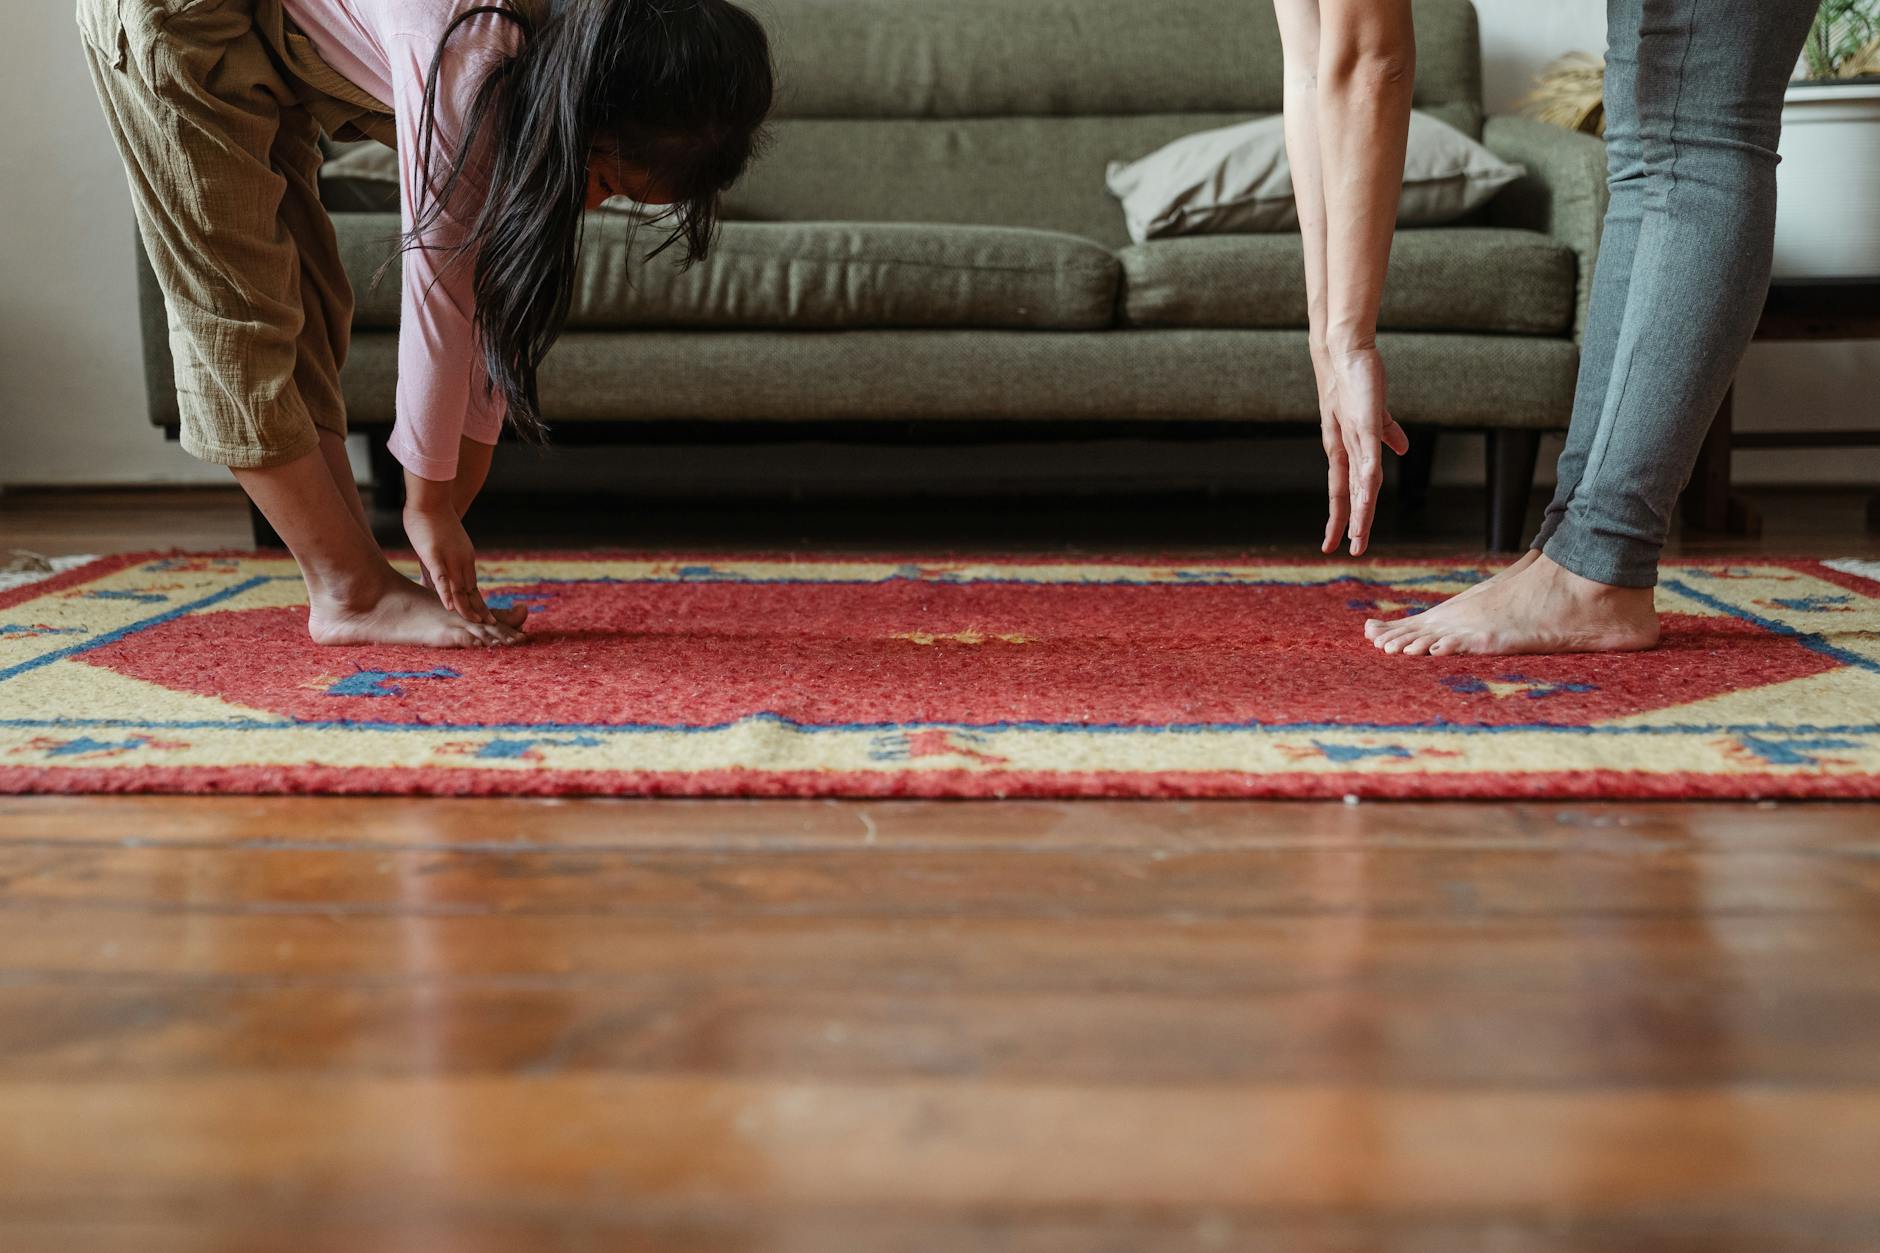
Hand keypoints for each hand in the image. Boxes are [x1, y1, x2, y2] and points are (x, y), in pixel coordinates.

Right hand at [402, 501, 494, 623]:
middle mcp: (460, 564)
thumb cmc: (435, 521)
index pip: (472, 590)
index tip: (487, 623)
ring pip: (460, 590)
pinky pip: (443, 579)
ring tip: (476, 625)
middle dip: (480, 612)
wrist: (434, 499)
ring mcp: (449, 561)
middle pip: (471, 593)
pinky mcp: (435, 556)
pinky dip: (447, 594)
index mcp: (463, 563)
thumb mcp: (441, 547)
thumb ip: (439, 564)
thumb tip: (435, 577)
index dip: (480, 607)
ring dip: (468, 609)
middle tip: (491, 631)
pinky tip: (450, 607)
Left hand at [1312, 344, 1408, 556]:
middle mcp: (1345, 450)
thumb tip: (1403, 449)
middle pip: (1347, 495)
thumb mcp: (1372, 415)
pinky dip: (1367, 484)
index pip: (1343, 490)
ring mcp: (1353, 440)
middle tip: (1348, 552)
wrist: (1344, 352)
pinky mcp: (1363, 427)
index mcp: (1346, 450)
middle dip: (1347, 524)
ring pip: (1358, 485)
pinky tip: (1367, 504)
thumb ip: (1386, 433)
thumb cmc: (1355, 381)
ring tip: (1357, 539)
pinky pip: (1368, 461)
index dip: (1342, 516)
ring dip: (1359, 513)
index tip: (1339, 540)